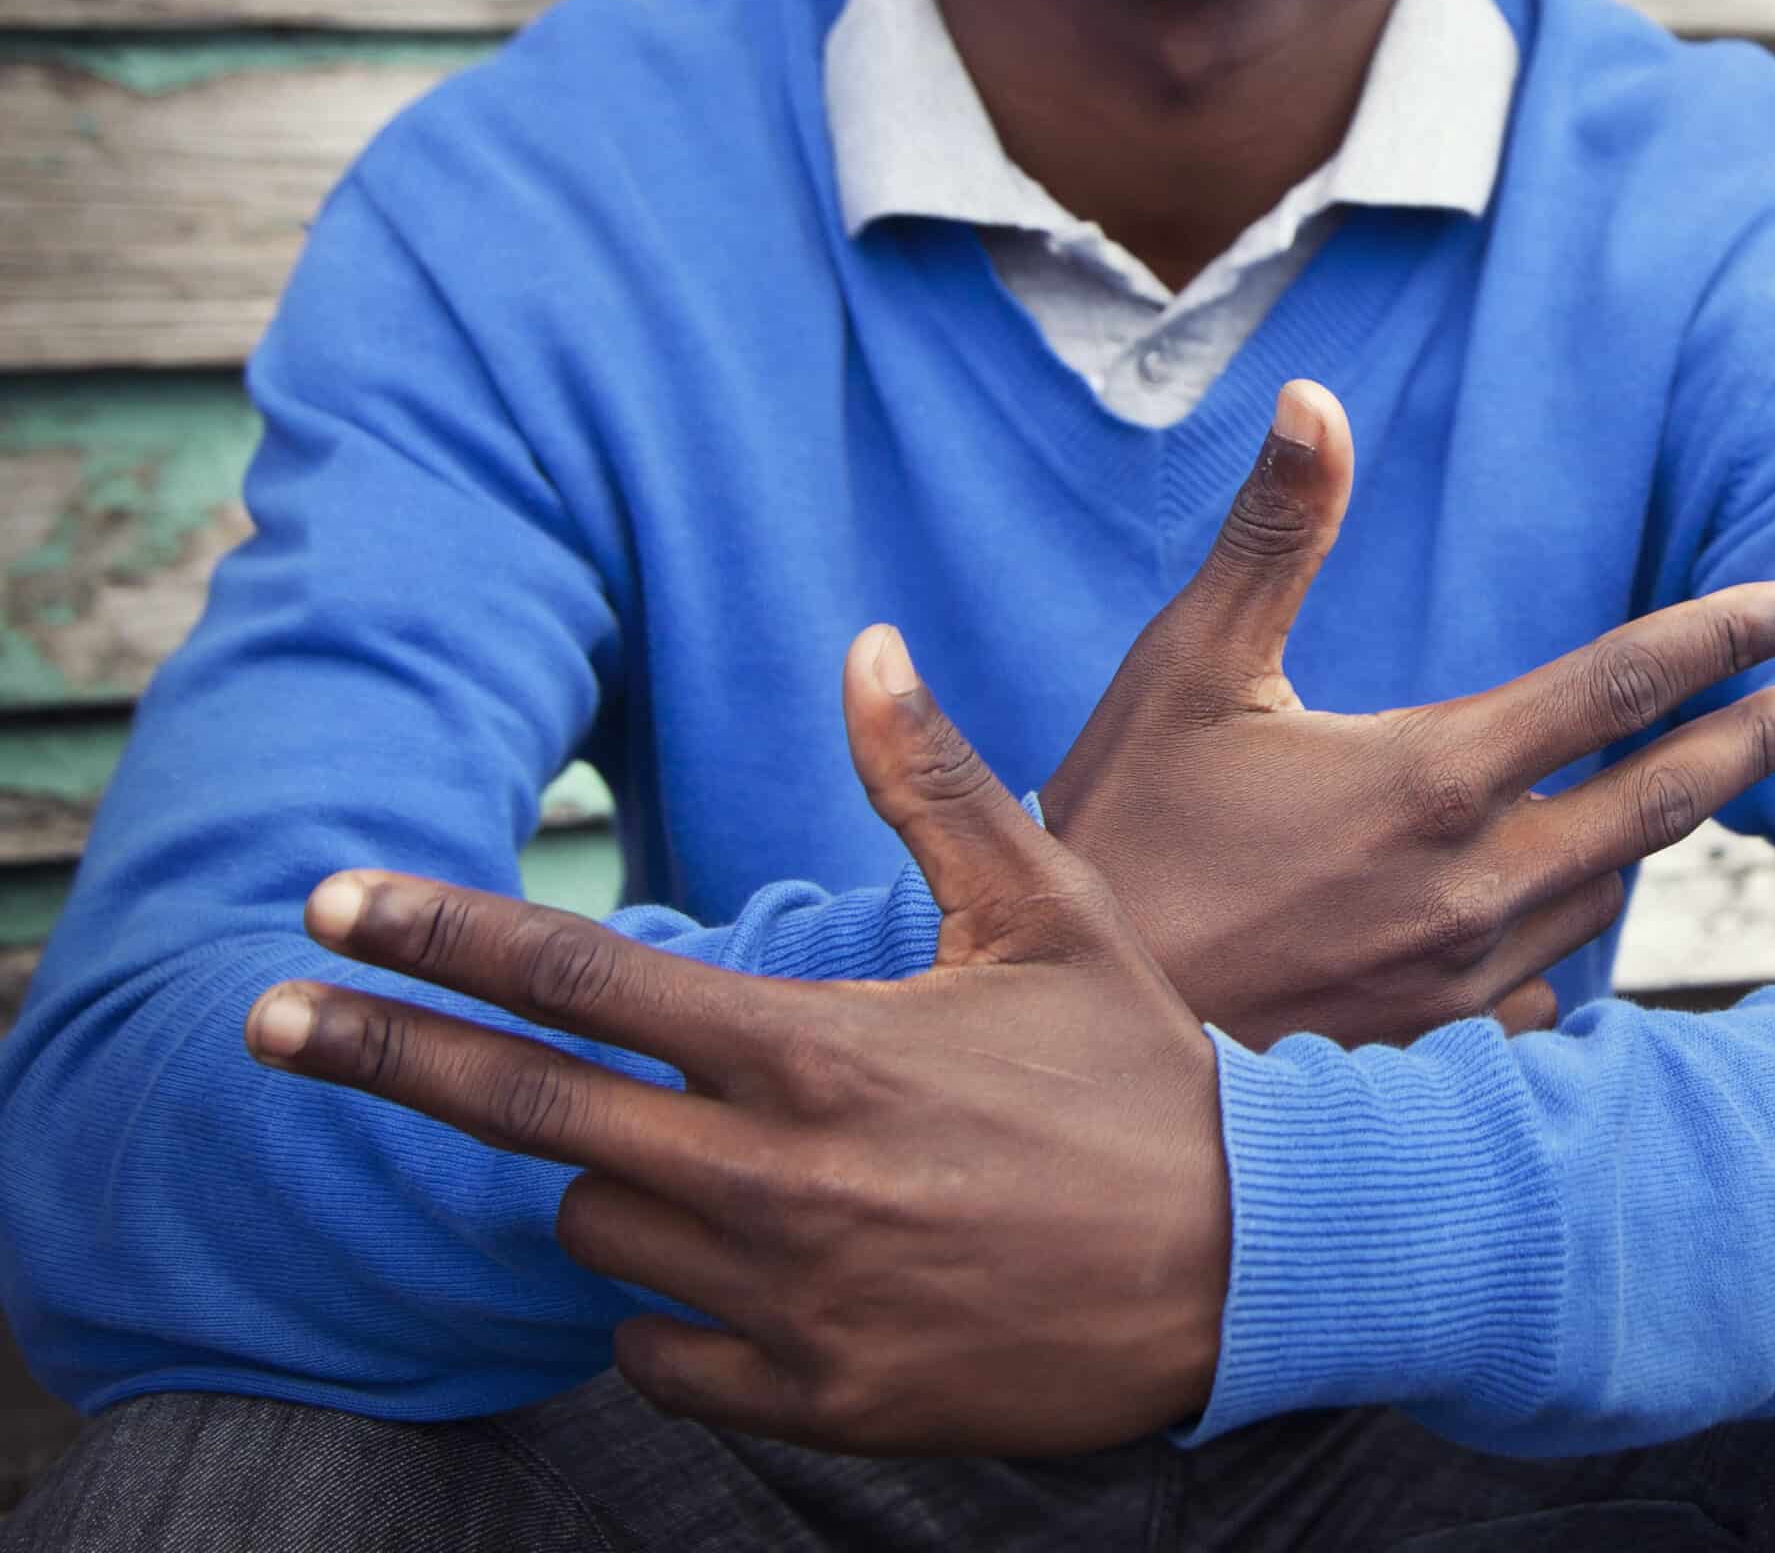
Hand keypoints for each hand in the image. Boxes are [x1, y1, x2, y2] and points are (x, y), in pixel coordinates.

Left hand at [243, 626, 1227, 1456]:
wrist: (1242, 1268)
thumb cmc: (1137, 1072)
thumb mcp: (1049, 910)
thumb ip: (935, 784)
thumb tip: (866, 646)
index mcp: (815, 1049)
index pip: (579, 980)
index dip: (438, 936)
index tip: (331, 906)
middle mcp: (773, 1180)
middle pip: (522, 1113)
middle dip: (376, 1058)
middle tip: (262, 1025)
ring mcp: (782, 1303)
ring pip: (591, 1231)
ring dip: (598, 1175)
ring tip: (681, 1139)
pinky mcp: (811, 1398)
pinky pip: (655, 1351)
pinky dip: (661, 1302)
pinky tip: (731, 1260)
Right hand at [1040, 380, 1774, 1052]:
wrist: (1083, 1036)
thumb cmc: (1128, 828)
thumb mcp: (1192, 666)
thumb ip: (1275, 533)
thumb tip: (1314, 396)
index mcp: (1430, 776)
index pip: (1619, 690)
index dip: (1720, 638)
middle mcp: (1474, 884)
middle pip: (1659, 805)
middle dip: (1751, 745)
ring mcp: (1464, 979)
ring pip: (1608, 898)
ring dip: (1659, 839)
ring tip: (1700, 792)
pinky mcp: (1437, 1046)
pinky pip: (1547, 988)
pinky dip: (1570, 938)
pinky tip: (1563, 920)